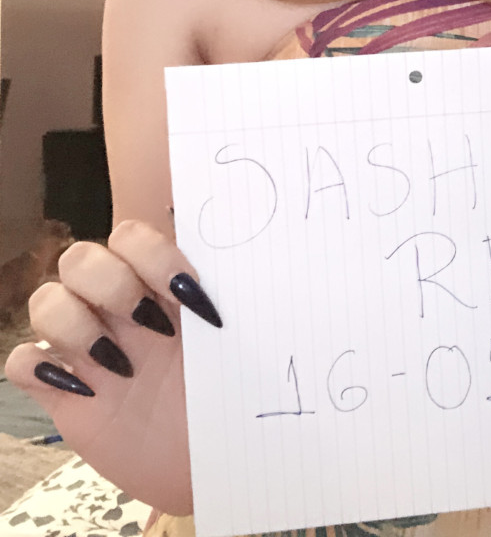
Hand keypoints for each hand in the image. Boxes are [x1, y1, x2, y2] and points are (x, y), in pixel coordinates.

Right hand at [4, 220, 221, 515]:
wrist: (215, 462)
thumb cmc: (232, 392)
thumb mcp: (242, 340)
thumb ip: (236, 297)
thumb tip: (261, 259)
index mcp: (161, 285)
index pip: (131, 235)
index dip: (153, 255)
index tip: (187, 295)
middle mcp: (118, 307)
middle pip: (80, 257)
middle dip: (110, 284)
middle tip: (151, 327)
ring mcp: (86, 347)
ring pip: (45, 299)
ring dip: (74, 323)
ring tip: (120, 365)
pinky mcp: (62, 391)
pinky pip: (21, 360)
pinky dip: (41, 365)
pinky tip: (84, 388)